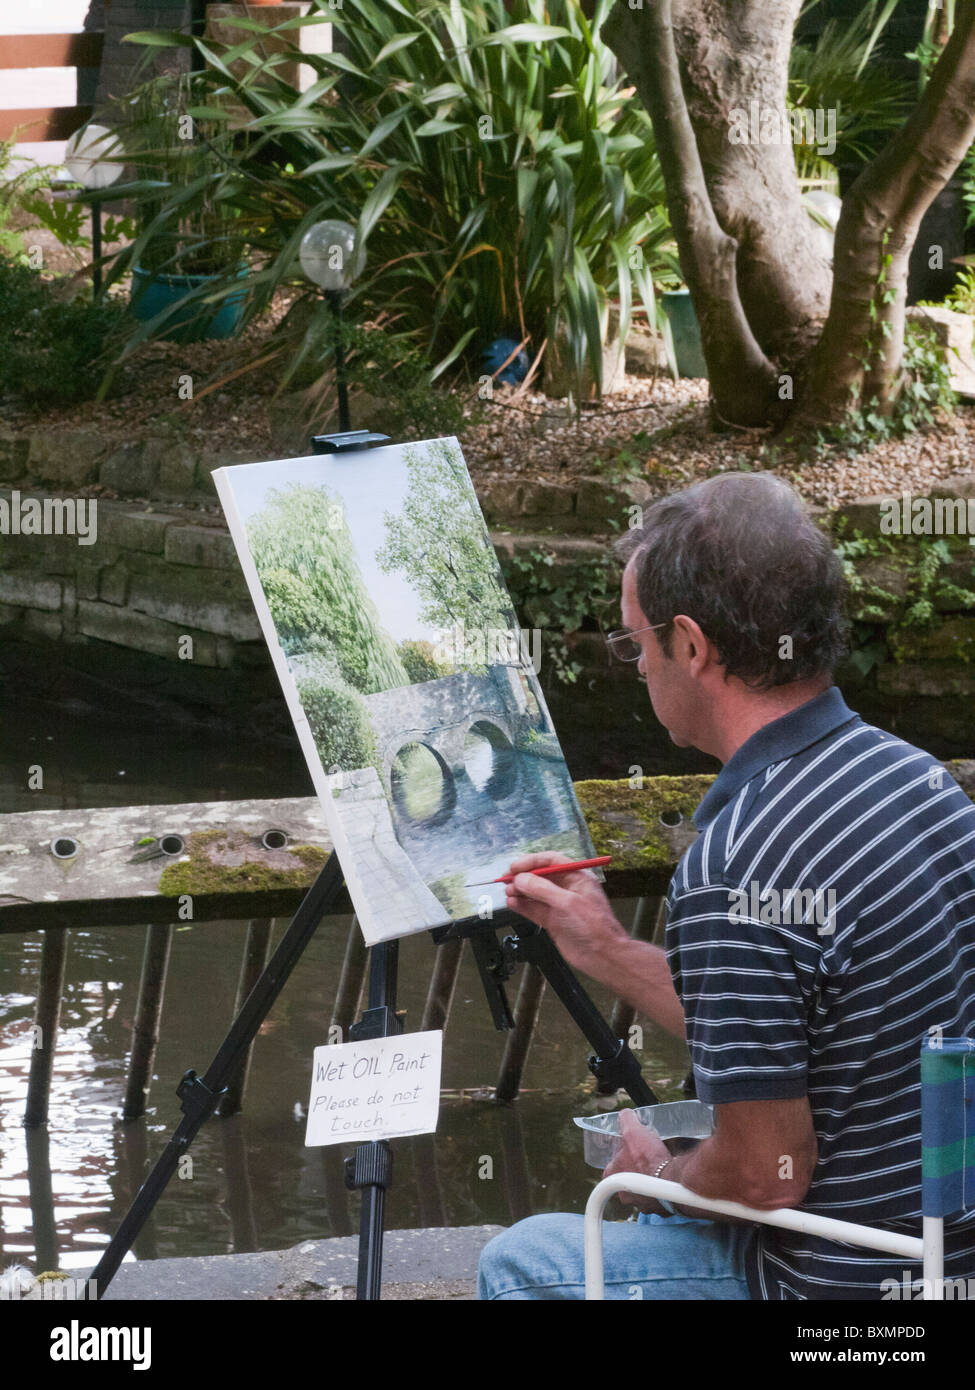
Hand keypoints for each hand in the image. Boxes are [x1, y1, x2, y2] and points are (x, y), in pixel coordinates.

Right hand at [502, 853, 626, 974]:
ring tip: (508, 892)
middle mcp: (567, 889)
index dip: (531, 862)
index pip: (551, 861)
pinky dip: (522, 906)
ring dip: (520, 891)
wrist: (603, 956)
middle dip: (523, 877)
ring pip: (534, 893)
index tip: (515, 867)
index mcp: (577, 877)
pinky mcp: (553, 921)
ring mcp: (559, 906)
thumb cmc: (595, 927)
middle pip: (540, 877)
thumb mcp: (567, 903)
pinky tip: (512, 903)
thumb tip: (521, 879)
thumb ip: (542, 889)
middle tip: (507, 880)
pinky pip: (534, 909)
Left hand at [602, 1109, 672, 1215]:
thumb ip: (626, 1120)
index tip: (629, 1152)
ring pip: (642, 1190)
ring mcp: (640, 1203)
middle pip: (627, 1179)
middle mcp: (623, 1194)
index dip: (620, 1157)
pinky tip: (667, 1178)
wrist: (671, 1181)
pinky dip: (661, 1188)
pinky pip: (657, 1197)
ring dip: (649, 1179)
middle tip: (646, 1159)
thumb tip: (625, 1114)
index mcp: (612, 1177)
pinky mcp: (657, 1208)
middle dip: (635, 1169)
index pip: (611, 1166)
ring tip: (658, 1167)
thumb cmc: (648, 1159)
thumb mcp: (633, 1131)